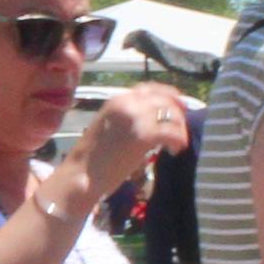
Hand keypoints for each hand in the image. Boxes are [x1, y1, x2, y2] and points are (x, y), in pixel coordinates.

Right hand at [71, 86, 190, 208]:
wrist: (81, 174)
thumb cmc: (92, 158)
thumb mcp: (110, 127)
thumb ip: (129, 117)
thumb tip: (155, 119)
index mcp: (118, 99)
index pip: (151, 88)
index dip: (170, 95)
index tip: (180, 107)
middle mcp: (128, 102)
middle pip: (165, 99)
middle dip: (178, 114)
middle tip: (182, 130)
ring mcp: (136, 117)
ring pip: (172, 114)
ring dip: (180, 129)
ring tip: (176, 145)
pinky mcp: (143, 135)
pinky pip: (172, 132)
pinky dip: (179, 141)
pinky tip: (174, 151)